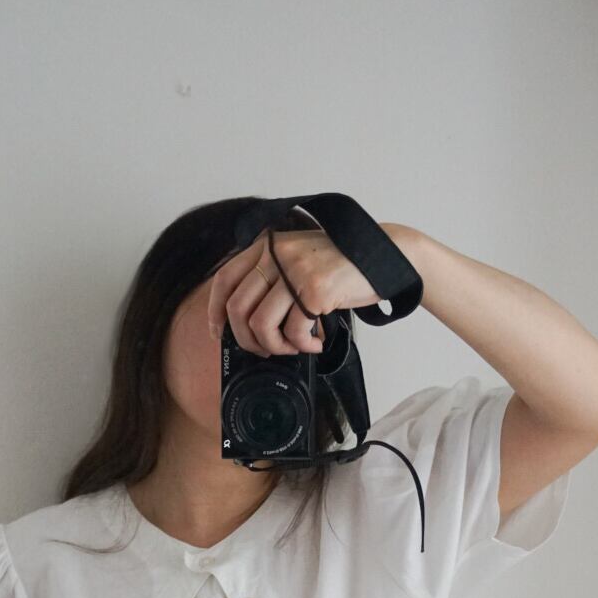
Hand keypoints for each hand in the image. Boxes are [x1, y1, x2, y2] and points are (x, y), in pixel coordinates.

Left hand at [206, 219, 398, 358]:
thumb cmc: (340, 265)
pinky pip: (293, 331)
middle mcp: (276, 254)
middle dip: (247, 340)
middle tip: (266, 350)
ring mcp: (294, 271)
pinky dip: (302, 346)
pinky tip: (315, 342)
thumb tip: (244, 319)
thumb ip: (272, 277)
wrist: (382, 256)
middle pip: (237, 309)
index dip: (215, 312)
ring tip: (294, 347)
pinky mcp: (314, 290)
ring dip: (276, 346)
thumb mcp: (298, 259)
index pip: (224, 280)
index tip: (219, 333)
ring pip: (261, 324)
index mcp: (267, 246)